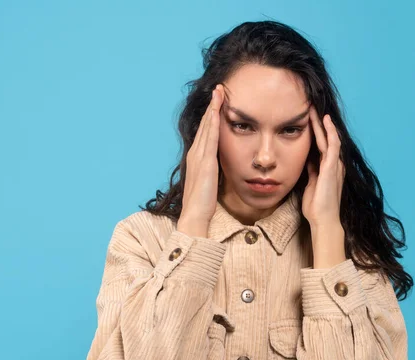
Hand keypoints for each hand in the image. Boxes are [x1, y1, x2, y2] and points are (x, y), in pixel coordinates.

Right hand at [178, 84, 225, 235]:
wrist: (195, 215)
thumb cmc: (203, 202)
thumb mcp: (210, 181)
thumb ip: (213, 170)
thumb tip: (220, 164)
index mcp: (197, 158)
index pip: (205, 131)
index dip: (211, 115)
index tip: (218, 101)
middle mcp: (195, 153)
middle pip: (205, 124)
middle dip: (212, 105)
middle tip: (219, 88)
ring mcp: (199, 156)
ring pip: (207, 126)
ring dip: (213, 108)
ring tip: (219, 92)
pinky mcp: (205, 162)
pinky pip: (209, 138)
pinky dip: (212, 123)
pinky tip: (216, 112)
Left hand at [302, 106, 345, 227]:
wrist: (323, 219)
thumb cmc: (316, 206)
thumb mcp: (311, 184)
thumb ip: (312, 171)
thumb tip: (308, 161)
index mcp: (328, 168)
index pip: (321, 145)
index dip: (315, 132)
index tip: (306, 119)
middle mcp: (334, 164)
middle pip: (325, 138)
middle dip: (317, 123)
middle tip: (309, 107)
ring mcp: (334, 165)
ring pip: (329, 138)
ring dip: (322, 123)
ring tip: (314, 108)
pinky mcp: (333, 167)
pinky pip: (333, 145)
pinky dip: (330, 132)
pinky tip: (325, 120)